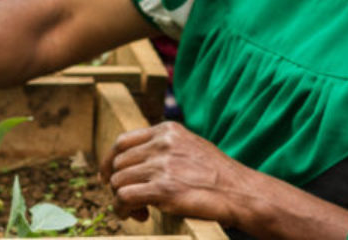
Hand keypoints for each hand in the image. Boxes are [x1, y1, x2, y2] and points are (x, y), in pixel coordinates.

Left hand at [100, 122, 252, 226]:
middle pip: (119, 163)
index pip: (123, 142)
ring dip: (122, 199)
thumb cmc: (218, 175)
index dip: (110, 161)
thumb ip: (165, 147)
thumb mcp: (190, 146)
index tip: (107, 175)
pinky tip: (138, 216)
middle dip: (118, 184)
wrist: (240, 192)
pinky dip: (123, 209)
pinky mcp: (163, 189)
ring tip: (138, 211)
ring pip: (119, 181)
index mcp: (167, 131)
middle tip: (131, 201)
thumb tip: (136, 160)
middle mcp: (162, 144)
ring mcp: (162, 166)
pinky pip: (124, 197)